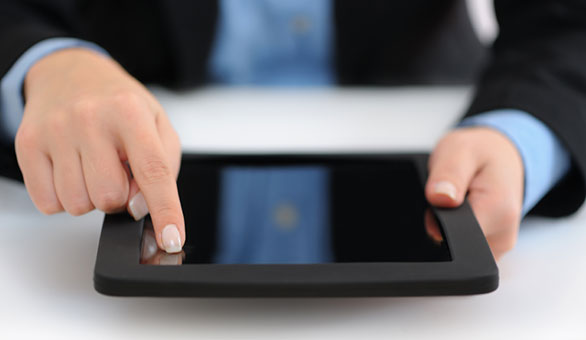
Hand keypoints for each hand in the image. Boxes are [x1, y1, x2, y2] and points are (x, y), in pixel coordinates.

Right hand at [16, 48, 183, 252]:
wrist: (70, 73)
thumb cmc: (119, 104)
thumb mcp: (157, 124)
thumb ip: (163, 167)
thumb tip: (141, 207)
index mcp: (130, 112)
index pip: (153, 171)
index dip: (165, 210)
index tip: (172, 239)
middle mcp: (89, 119)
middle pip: (109, 197)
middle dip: (119, 196)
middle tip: (117, 172)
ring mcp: (55, 131)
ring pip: (78, 205)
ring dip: (91, 197)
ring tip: (93, 166)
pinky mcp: (28, 145)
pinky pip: (48, 203)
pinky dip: (64, 197)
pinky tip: (71, 170)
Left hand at [425, 127, 523, 260]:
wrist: (504, 157)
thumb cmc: (483, 152)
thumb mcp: (460, 150)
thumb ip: (449, 174)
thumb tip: (439, 198)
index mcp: (498, 211)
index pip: (454, 237)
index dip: (436, 220)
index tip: (439, 199)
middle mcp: (503, 235)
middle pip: (453, 245)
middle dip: (441, 222)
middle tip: (450, 195)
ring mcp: (497, 245)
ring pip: (456, 248)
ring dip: (447, 226)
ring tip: (457, 200)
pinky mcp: (490, 247)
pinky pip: (463, 247)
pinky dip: (455, 231)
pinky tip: (460, 212)